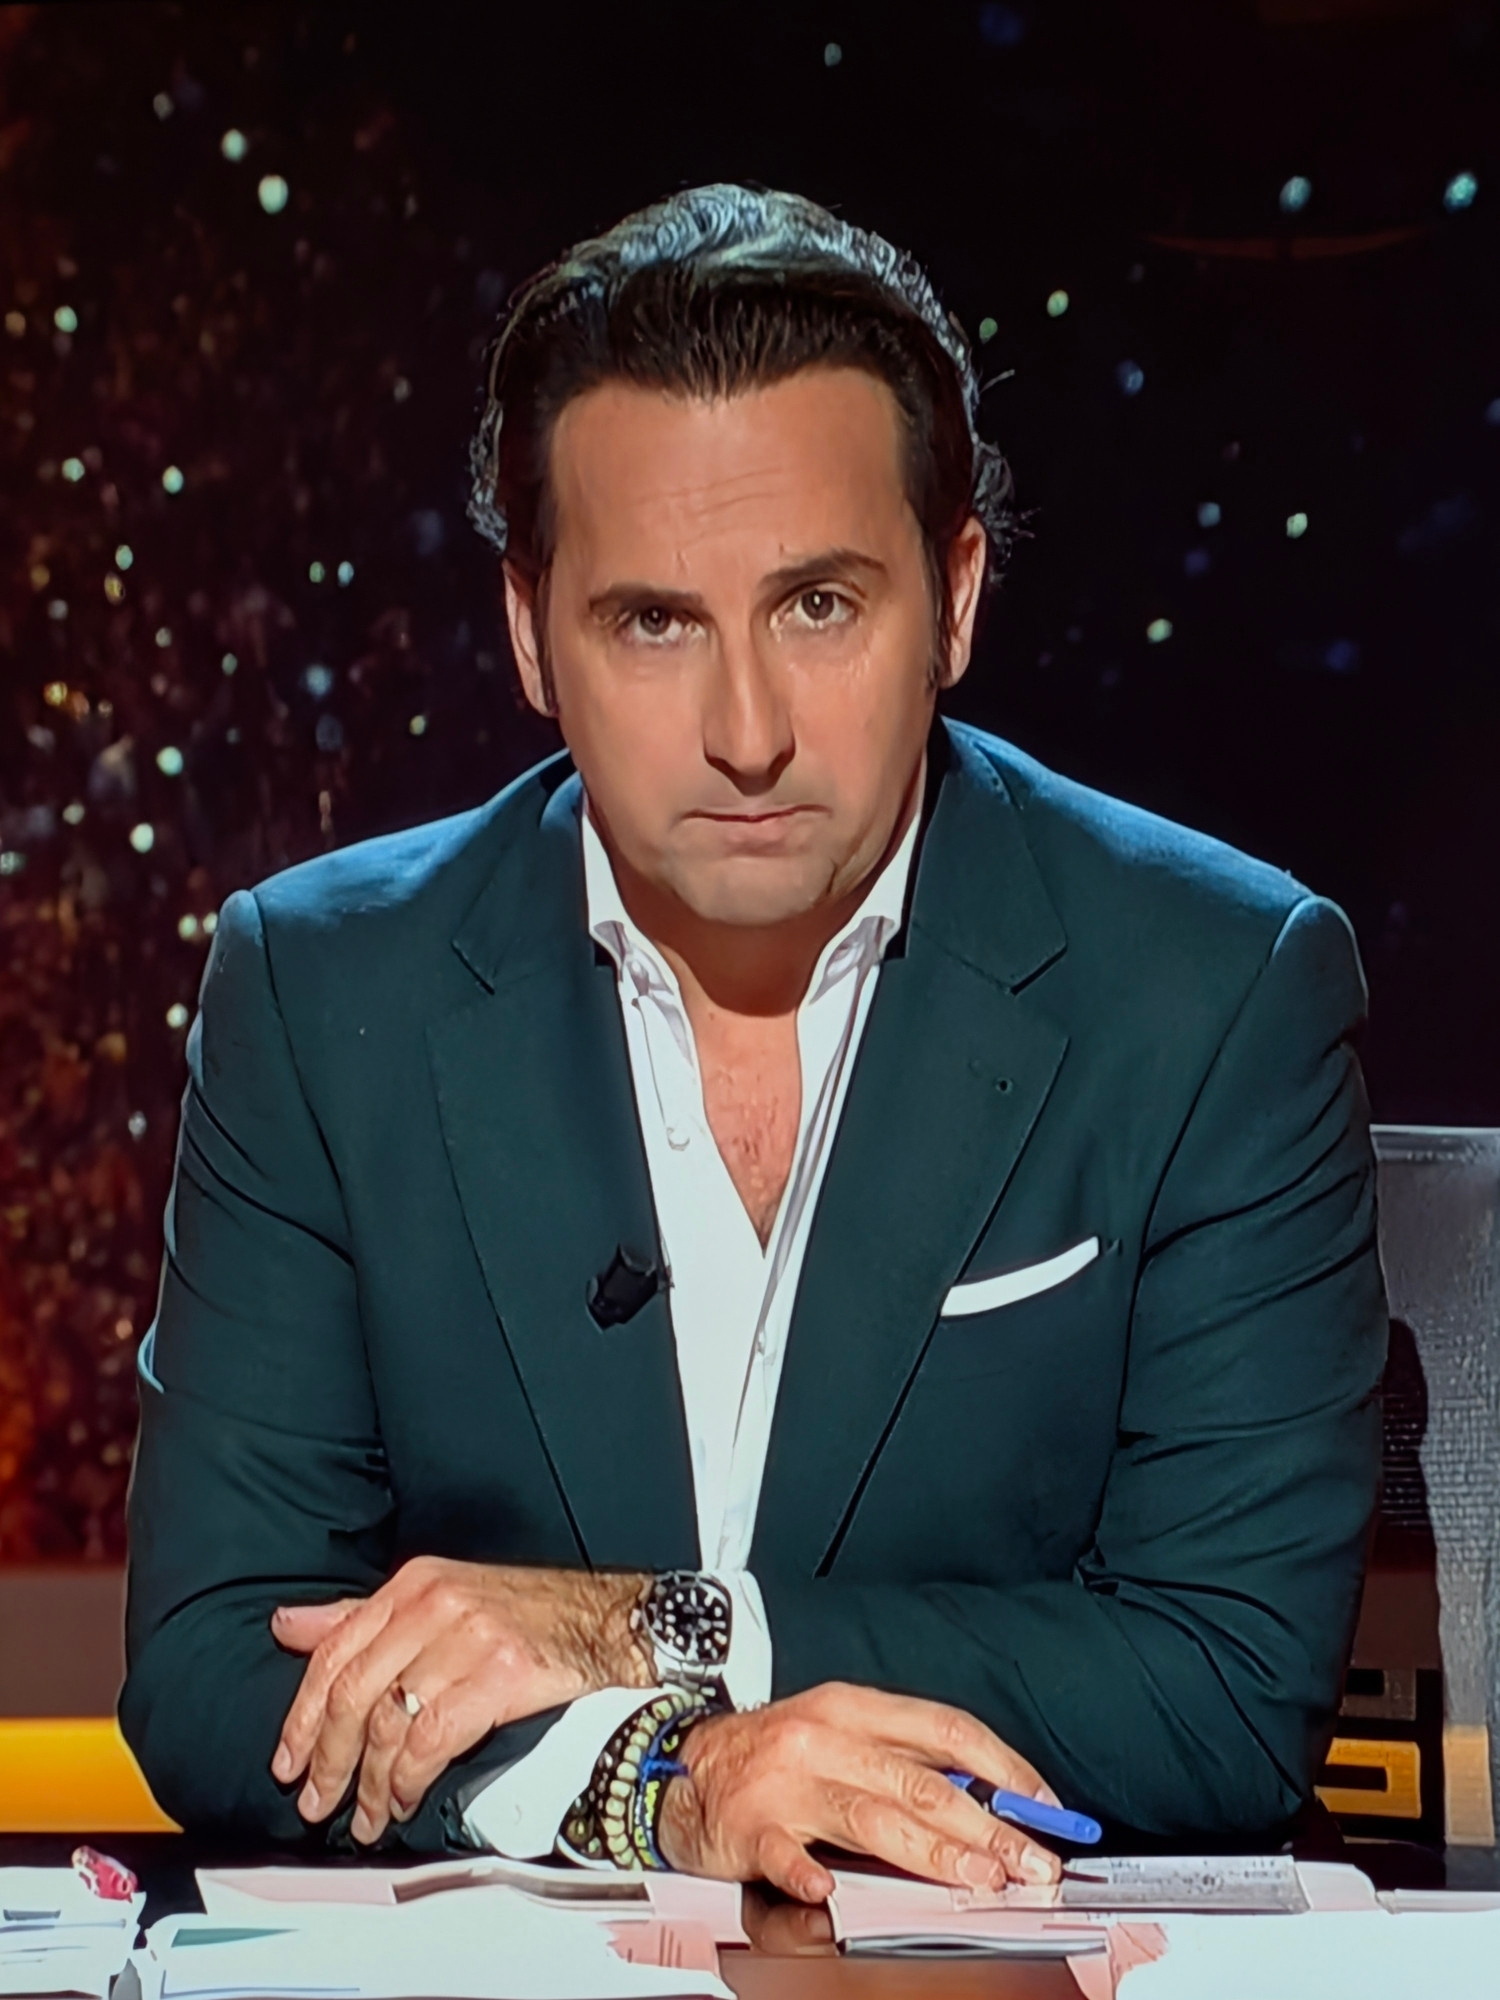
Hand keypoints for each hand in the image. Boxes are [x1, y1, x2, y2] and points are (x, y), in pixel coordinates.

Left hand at [269, 1557, 650, 1842]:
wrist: (608, 1621)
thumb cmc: (527, 1614)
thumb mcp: (437, 1598)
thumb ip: (361, 1617)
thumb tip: (288, 1626)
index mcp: (414, 1584)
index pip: (336, 1650)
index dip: (304, 1714)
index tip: (289, 1758)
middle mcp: (435, 1604)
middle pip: (356, 1691)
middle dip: (328, 1758)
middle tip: (316, 1800)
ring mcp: (468, 1638)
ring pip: (391, 1721)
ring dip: (370, 1783)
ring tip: (365, 1816)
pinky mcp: (500, 1674)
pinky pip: (433, 1739)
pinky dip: (410, 1779)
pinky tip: (406, 1798)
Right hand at [657, 1681, 1062, 1900]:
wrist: (684, 1765)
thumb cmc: (775, 1754)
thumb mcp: (841, 1735)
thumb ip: (904, 1759)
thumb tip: (984, 1795)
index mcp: (855, 1709)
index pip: (945, 1730)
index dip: (1002, 1766)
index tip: (1043, 1804)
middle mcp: (825, 1737)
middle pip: (919, 1781)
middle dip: (986, 1825)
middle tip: (1029, 1859)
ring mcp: (788, 1782)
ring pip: (872, 1815)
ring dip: (932, 1850)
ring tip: (977, 1876)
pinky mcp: (752, 1826)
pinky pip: (785, 1854)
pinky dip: (808, 1873)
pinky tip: (829, 1891)